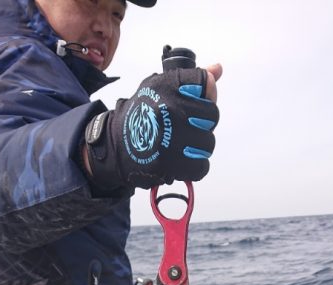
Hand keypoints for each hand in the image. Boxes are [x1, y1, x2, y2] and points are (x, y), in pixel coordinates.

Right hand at [83, 66, 220, 192]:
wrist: (115, 144)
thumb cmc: (141, 115)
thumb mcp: (161, 87)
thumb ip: (192, 80)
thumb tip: (217, 69)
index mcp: (168, 85)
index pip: (205, 82)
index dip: (205, 95)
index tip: (194, 101)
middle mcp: (170, 108)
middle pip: (212, 115)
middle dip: (203, 123)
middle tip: (186, 127)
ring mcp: (171, 137)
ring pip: (208, 143)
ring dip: (199, 147)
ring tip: (182, 145)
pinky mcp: (169, 163)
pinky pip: (201, 166)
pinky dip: (194, 167)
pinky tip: (182, 161)